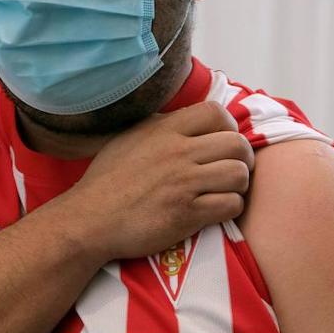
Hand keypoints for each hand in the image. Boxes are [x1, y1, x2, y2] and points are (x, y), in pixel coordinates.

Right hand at [59, 101, 254, 262]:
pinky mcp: (187, 214)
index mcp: (164, 130)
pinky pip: (231, 204)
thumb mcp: (130, 139)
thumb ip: (162, 128)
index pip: (216, 112)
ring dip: (239, 185)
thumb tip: (190, 121)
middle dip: (243, 158)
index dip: (229, 127)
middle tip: (233, 170)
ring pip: (239, 174)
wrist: (89, 220)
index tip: (223, 143)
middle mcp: (178, 153)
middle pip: (238, 144)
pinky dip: (230, 208)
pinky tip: (217, 210)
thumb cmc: (107, 181)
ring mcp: (184, 183)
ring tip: (226, 190)